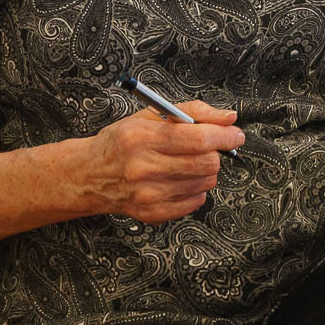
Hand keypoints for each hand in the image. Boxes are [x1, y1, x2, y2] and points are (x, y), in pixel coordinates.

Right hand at [85, 102, 243, 222]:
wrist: (90, 175)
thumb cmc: (121, 142)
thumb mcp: (150, 115)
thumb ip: (193, 111)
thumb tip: (228, 118)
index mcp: (142, 137)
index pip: (198, 139)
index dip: (225, 136)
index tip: (235, 134)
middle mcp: (144, 167)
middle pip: (207, 163)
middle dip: (215, 153)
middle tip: (207, 147)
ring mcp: (148, 194)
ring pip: (205, 182)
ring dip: (205, 170)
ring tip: (186, 162)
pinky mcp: (153, 213)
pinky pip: (196, 201)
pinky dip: (195, 188)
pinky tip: (178, 179)